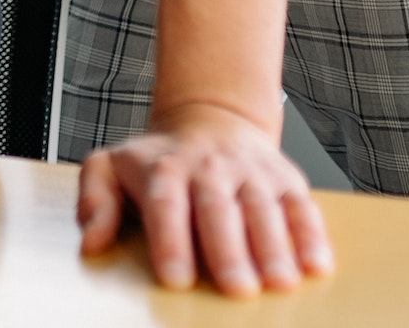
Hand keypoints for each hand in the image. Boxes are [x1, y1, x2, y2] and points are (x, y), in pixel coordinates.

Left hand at [77, 101, 333, 294]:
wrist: (210, 119)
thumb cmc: (159, 159)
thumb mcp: (112, 166)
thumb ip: (96, 200)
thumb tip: (92, 242)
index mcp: (165, 169)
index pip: (166, 204)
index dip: (171, 241)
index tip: (175, 278)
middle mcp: (210, 168)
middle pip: (218, 208)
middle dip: (228, 250)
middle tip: (236, 289)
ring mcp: (250, 172)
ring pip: (262, 207)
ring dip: (273, 247)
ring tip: (279, 282)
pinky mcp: (285, 179)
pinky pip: (302, 205)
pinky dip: (312, 235)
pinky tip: (317, 265)